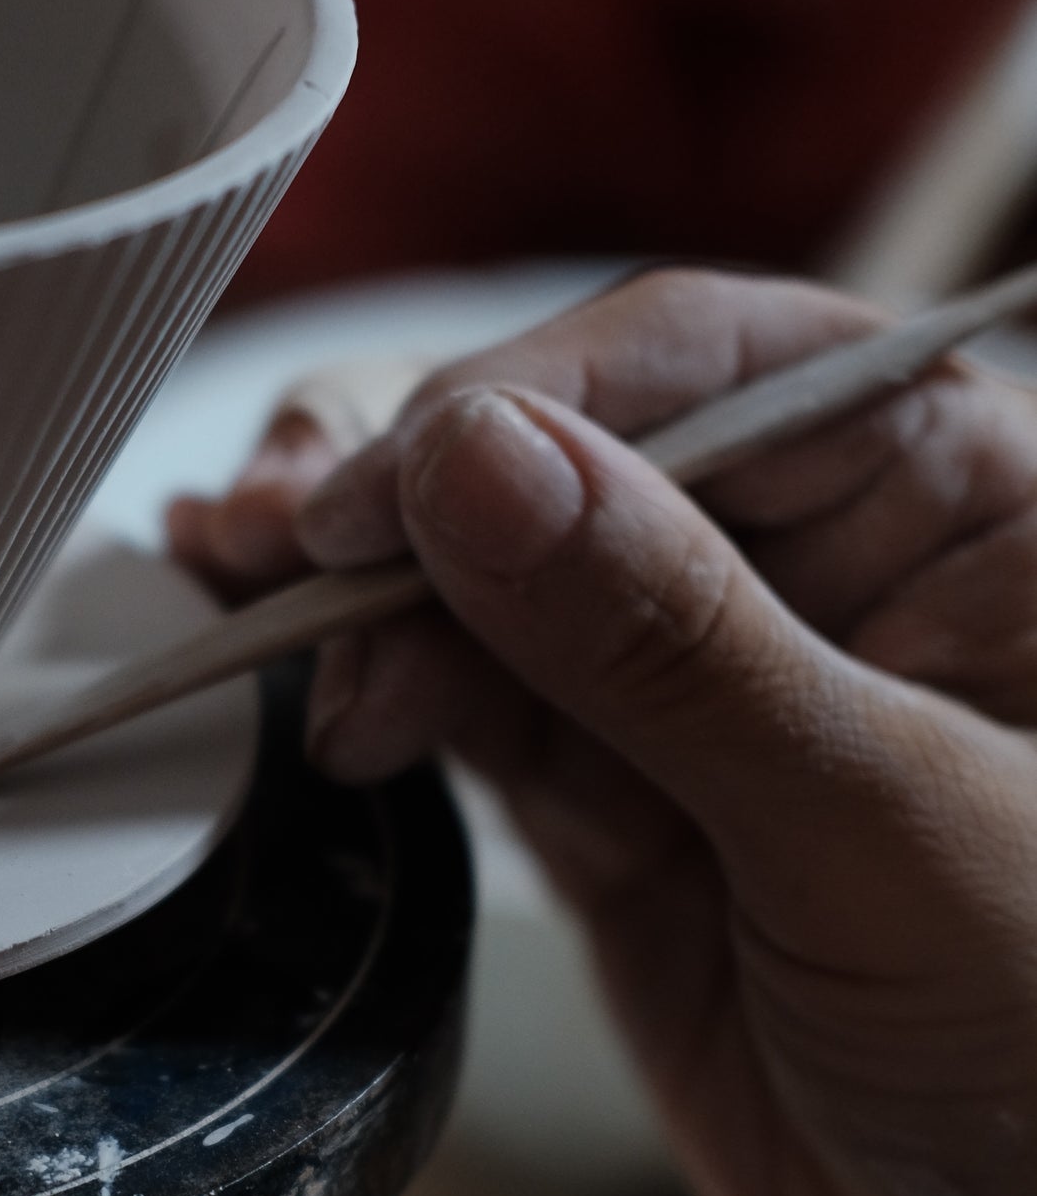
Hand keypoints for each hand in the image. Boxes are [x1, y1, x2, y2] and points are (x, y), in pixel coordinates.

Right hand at [173, 271, 1036, 1195]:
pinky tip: (316, 707)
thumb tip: (475, 461)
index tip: (374, 497)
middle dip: (409, 487)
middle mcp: (828, 564)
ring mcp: (708, 696)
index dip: (524, 405)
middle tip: (270, 547)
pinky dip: (385, 704)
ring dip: (364, 595)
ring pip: (498, 583)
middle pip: (578, 450)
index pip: (712, 365)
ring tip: (238, 616)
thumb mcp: (890, 830)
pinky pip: (479, 718)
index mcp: (958, 495)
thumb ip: (676, 647)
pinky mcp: (624, 816)